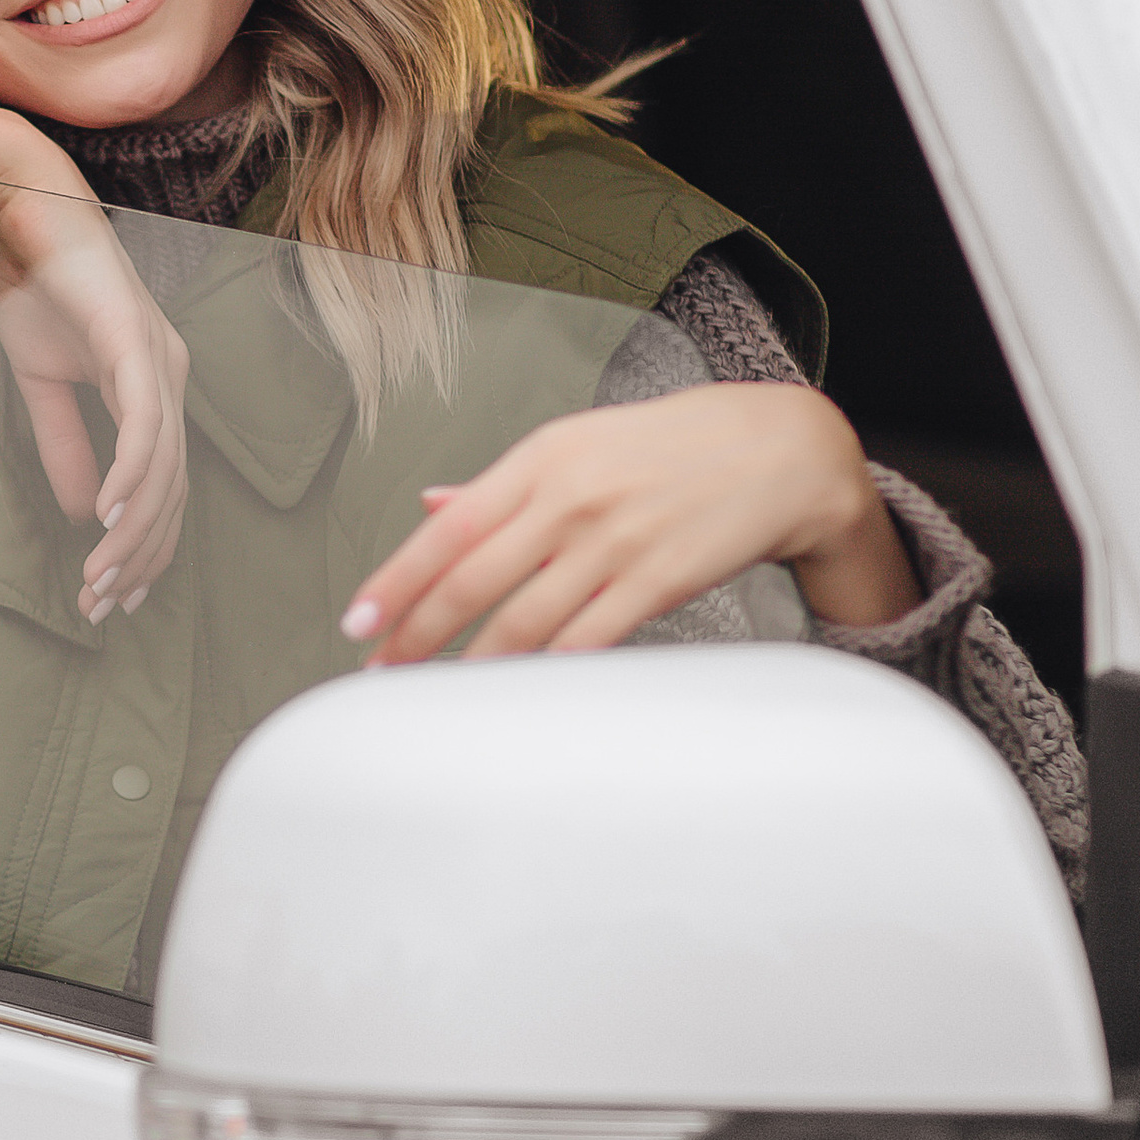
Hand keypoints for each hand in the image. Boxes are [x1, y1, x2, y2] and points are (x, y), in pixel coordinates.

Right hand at [0, 181, 191, 620]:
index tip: (110, 594)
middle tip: (102, 607)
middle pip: (172, 490)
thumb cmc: (34, 283)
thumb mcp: (43, 383)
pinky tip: (110, 518)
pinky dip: (132, 475)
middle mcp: (170, 375)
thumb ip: (65, 444)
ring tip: (101, 580)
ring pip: (163, 469)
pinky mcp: (135, 341)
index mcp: (153, 385)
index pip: (163, 485)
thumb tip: (84, 512)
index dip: (142, 545)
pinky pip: (145, 424)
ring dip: (133, 533)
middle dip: (140, 557)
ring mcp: (160, 358)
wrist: (21, 206)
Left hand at [340, 382, 918, 665]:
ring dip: (473, 666)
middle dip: (418, 635)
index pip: (449, 529)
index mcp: (542, 460)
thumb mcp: (579, 442)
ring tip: (434, 696)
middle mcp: (572, 499)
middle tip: (380, 673)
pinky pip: (589, 639)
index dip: (398, 580)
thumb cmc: (672, 446)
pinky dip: (546, 671)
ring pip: (525, 621)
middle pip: (474, 581)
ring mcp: (616, 543)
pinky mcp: (658, 582)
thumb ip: (502, 485)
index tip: (358, 621)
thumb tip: (430, 506)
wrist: (781, 449)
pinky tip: (514, 694)